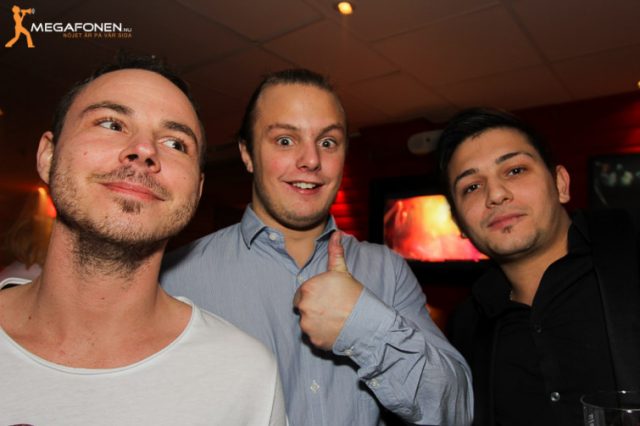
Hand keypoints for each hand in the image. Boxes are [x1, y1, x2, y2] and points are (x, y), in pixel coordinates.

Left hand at [293, 230, 362, 349]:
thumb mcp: (343, 272)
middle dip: (313, 307)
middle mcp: (303, 308)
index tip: (327, 297)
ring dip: (316, 321)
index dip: (314, 294)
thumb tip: (336, 234)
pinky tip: (334, 329)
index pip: (302, 293)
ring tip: (334, 319)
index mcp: (307, 289)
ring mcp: (308, 326)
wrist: (368, 323)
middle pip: (302, 308)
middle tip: (331, 308)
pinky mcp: (313, 341)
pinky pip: (313, 337)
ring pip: (307, 322)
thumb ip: (335, 253)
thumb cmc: (354, 296)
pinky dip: (321, 334)